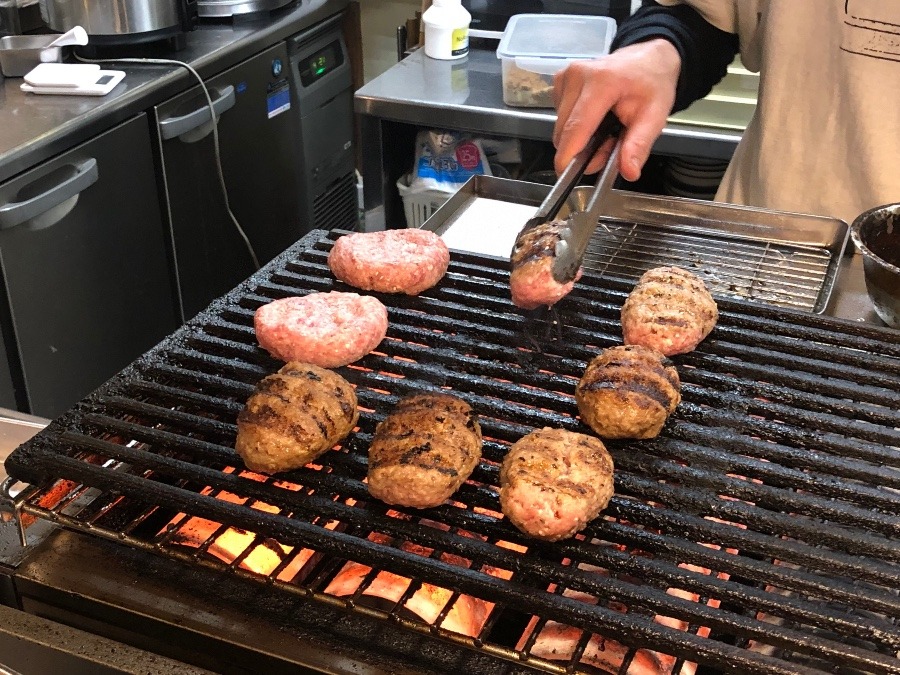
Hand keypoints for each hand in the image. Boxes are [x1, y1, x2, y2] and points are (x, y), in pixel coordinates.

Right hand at [553, 39, 681, 180]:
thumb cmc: (652, 85)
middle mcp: (577, 75)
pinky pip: (560, 117)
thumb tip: (629, 172)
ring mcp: (565, 76)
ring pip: (561, 126)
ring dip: (577, 139)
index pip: (577, 126)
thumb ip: (639, 145)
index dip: (568, 154)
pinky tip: (593, 119)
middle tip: (609, 147)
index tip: (566, 174)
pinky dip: (574, 126)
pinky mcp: (559, 80)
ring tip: (604, 131)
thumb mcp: (655, 116)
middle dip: (581, 150)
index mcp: (602, 82)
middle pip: (565, 130)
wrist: (647, 58)